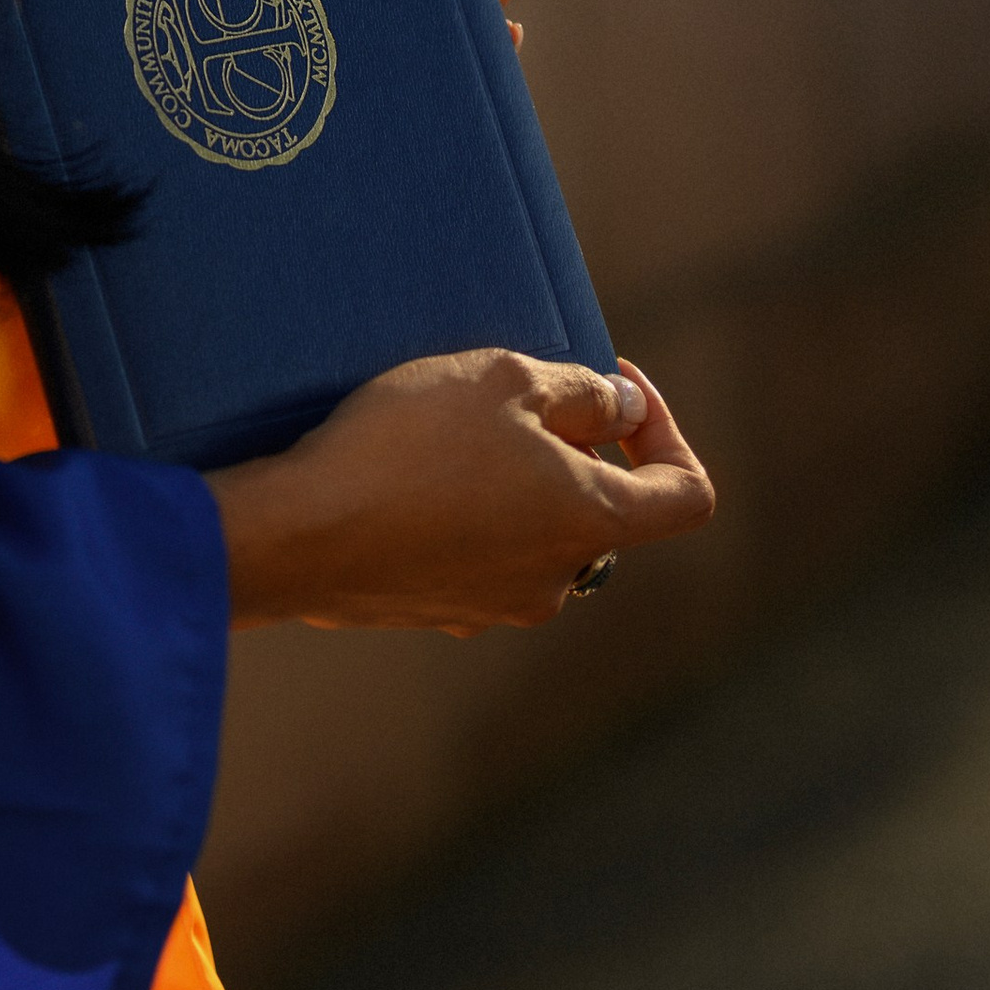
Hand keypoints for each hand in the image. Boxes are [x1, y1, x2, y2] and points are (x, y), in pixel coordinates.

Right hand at [207, 349, 712, 635]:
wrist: (302, 532)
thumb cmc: (410, 445)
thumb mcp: (503, 378)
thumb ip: (582, 391)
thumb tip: (623, 407)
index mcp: (593, 522)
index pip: (687, 495)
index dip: (667, 432)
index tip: (614, 387)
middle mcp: (558, 580)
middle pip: (601, 509)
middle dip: (570, 447)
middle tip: (509, 394)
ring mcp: (497, 605)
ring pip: (534, 530)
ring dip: (511, 478)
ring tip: (447, 427)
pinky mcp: (440, 610)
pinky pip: (476, 553)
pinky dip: (462, 510)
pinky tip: (405, 471)